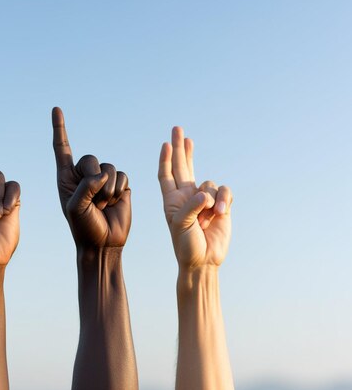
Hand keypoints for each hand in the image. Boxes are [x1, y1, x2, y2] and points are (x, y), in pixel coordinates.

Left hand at [52, 107, 130, 247]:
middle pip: (90, 159)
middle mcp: (84, 175)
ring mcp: (102, 179)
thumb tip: (103, 175)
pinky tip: (114, 203)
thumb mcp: (76, 208)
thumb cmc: (83, 228)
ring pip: (109, 167)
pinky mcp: (120, 184)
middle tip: (93, 200)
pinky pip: (122, 175)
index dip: (60, 128)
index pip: (62, 148)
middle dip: (93, 179)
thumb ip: (85, 187)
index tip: (56, 109)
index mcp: (66, 177)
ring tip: (103, 205)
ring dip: (107, 189)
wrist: (103, 243)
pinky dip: (118, 190)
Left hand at [158, 127, 232, 267]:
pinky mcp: (221, 205)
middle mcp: (187, 196)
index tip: (166, 143)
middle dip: (181, 148)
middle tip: (177, 129)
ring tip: (209, 216)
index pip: (166, 175)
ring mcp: (205, 200)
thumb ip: (191, 207)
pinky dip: (225, 200)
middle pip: (183, 166)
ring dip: (213, 197)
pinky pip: (225, 191)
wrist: (203, 260)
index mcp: (172, 200)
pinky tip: (221, 212)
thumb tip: (205, 193)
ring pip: (210, 183)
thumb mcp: (181, 225)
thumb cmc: (186, 245)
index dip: (165, 159)